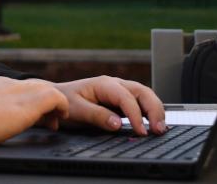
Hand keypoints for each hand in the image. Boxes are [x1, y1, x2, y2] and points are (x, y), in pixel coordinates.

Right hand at [0, 77, 69, 152]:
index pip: (23, 88)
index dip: (32, 101)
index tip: (34, 116)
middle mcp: (11, 84)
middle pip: (38, 86)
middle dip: (46, 103)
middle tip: (48, 121)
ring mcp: (21, 91)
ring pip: (49, 90)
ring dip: (56, 105)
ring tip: (55, 121)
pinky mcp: (31, 102)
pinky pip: (56, 97)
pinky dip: (61, 107)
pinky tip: (58, 119)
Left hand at [50, 76, 166, 136]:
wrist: (56, 96)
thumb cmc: (64, 101)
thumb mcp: (76, 109)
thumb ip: (96, 115)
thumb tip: (117, 124)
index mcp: (104, 84)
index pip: (126, 98)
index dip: (136, 115)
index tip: (141, 132)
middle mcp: (115, 84)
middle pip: (142, 92)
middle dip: (154, 109)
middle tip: (159, 129)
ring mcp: (120, 90)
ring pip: (145, 95)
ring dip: (155, 110)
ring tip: (160, 128)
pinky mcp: (121, 100)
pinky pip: (140, 102)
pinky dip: (150, 111)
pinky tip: (154, 124)